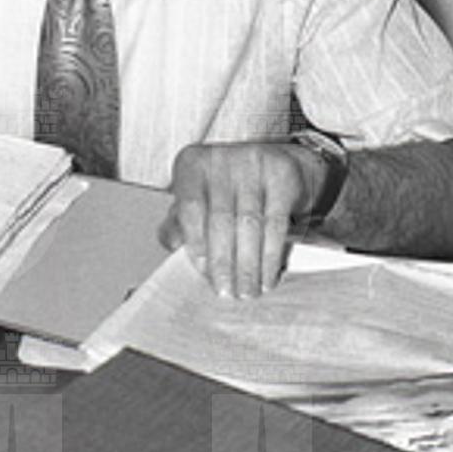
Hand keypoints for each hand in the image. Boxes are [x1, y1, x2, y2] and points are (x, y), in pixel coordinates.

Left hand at [159, 141, 322, 299]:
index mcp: (192, 164)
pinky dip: (271, 256)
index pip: (190, 208)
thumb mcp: (200, 199)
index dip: (196, 244)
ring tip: (248, 291)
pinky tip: (268, 276)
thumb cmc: (230, 191)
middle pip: (220, 219)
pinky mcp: (281, 174)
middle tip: (227, 292)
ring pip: (249, 224)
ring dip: (248, 265)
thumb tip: (171, 243)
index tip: (203, 274)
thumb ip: (180, 222)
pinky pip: (275, 223)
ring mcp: (252, 162)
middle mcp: (220, 159)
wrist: (278, 167)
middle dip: (223, 261)